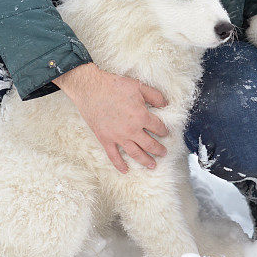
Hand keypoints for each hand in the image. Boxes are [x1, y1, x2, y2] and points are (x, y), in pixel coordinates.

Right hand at [53, 63, 168, 172]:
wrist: (90, 89)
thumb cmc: (114, 85)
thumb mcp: (139, 86)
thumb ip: (154, 95)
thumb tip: (165, 104)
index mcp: (142, 116)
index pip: (158, 128)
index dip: (164, 131)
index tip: (166, 133)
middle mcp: (132, 130)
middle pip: (149, 144)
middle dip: (158, 150)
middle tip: (164, 153)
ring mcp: (118, 137)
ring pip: (135, 153)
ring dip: (145, 161)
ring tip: (152, 166)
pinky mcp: (105, 139)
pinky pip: (114, 156)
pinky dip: (119, 165)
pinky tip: (125, 170)